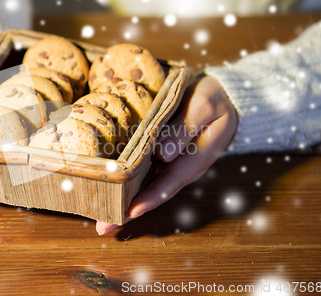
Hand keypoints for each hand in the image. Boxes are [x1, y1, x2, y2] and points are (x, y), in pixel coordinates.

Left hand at [96, 75, 237, 234]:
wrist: (221, 94)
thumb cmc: (213, 98)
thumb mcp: (204, 106)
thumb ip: (185, 128)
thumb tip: (163, 153)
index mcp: (196, 158)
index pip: (170, 182)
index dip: (150, 198)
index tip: (130, 212)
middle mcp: (181, 166)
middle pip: (153, 192)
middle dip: (128, 210)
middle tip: (104, 227)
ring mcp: (171, 162)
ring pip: (145, 185)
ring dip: (123, 201)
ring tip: (99, 216)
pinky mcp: (161, 154)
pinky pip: (142, 172)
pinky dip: (126, 182)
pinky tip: (108, 189)